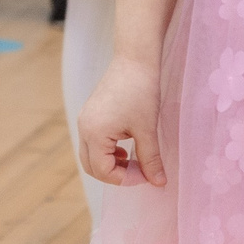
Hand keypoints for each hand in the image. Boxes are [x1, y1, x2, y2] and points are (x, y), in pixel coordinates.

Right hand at [77, 56, 165, 186]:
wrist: (134, 61)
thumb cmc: (140, 92)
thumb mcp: (147, 129)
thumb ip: (150, 159)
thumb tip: (159, 182)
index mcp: (94, 133)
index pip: (102, 171)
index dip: (126, 179)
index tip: (148, 175)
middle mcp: (84, 128)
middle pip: (91, 166)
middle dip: (115, 175)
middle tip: (140, 173)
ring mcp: (85, 121)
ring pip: (91, 155)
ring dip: (111, 163)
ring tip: (135, 159)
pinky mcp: (91, 114)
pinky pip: (93, 142)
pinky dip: (107, 151)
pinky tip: (126, 146)